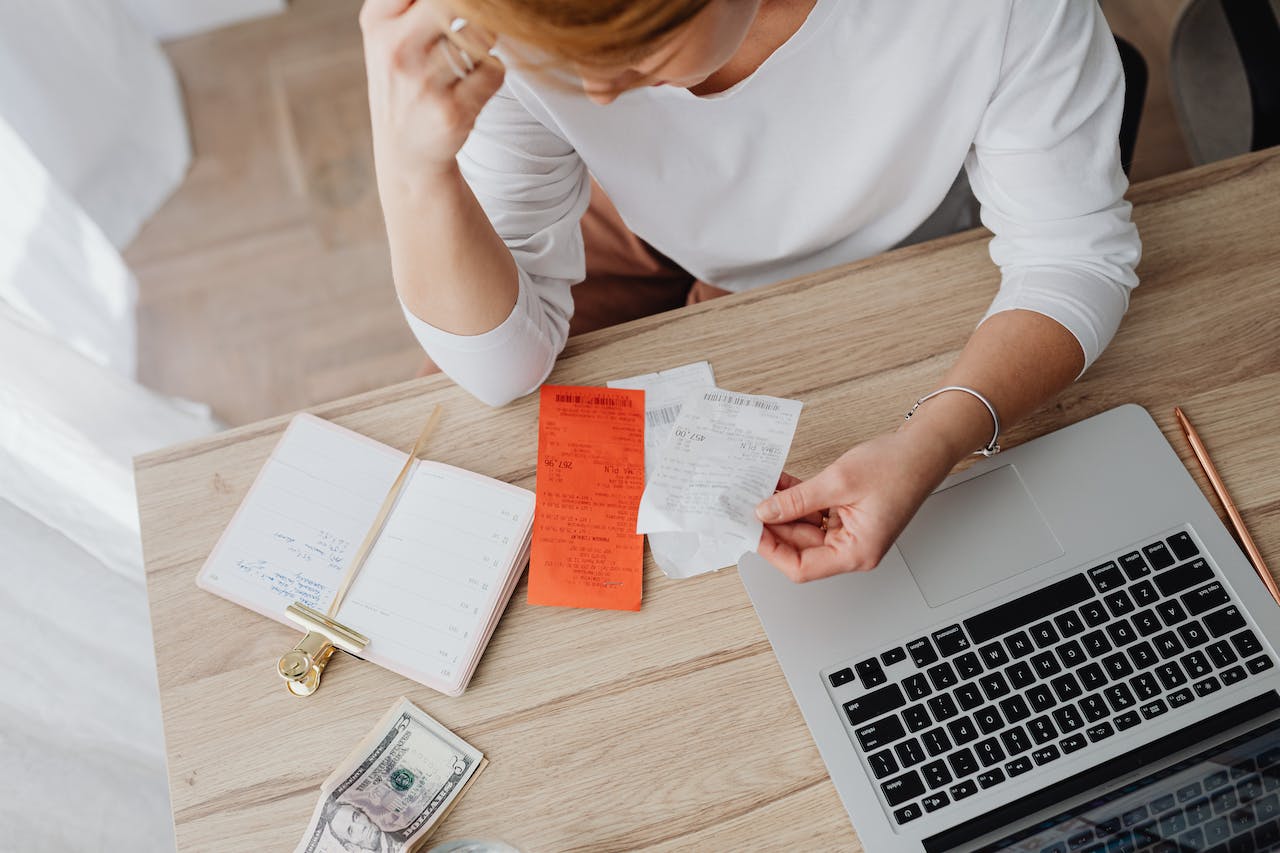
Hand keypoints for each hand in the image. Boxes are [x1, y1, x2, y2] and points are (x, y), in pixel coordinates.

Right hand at [360, 0, 504, 185]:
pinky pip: (494, 70)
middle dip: (476, 9)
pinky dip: (493, 71)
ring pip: (482, 33)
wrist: (405, 151)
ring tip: (471, 52)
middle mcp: (397, 50)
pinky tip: (475, 80)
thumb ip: (413, 3)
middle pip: (455, 2)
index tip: (460, 6)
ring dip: (487, 38)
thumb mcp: (389, 33)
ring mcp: (425, 83)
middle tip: (479, 19)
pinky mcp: (454, 111)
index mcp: (378, 22)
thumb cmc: (403, 80)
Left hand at [754, 428, 959, 581]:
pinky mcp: (849, 515)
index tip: (751, 531)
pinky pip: (815, 513)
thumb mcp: (838, 482)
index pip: (802, 568)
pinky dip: (798, 500)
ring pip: (804, 529)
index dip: (772, 551)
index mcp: (857, 552)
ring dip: (782, 509)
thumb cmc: (898, 467)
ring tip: (759, 490)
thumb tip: (766, 513)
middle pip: (800, 548)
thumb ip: (798, 500)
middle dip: (773, 526)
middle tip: (746, 506)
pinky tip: (779, 485)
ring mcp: (851, 532)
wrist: (925, 448)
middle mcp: (854, 548)